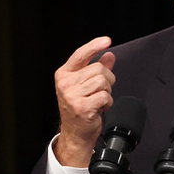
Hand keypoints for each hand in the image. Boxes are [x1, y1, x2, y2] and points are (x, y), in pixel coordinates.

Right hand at [53, 36, 115, 166]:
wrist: (75, 133)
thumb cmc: (80, 107)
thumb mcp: (86, 85)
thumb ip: (98, 68)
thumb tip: (109, 55)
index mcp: (64, 74)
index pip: (80, 54)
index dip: (94, 46)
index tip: (107, 41)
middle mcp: (65, 83)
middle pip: (99, 69)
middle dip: (107, 80)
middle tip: (100, 91)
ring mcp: (72, 95)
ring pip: (103, 82)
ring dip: (107, 92)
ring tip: (98, 100)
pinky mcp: (82, 107)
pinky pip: (105, 97)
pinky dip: (108, 103)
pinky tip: (99, 108)